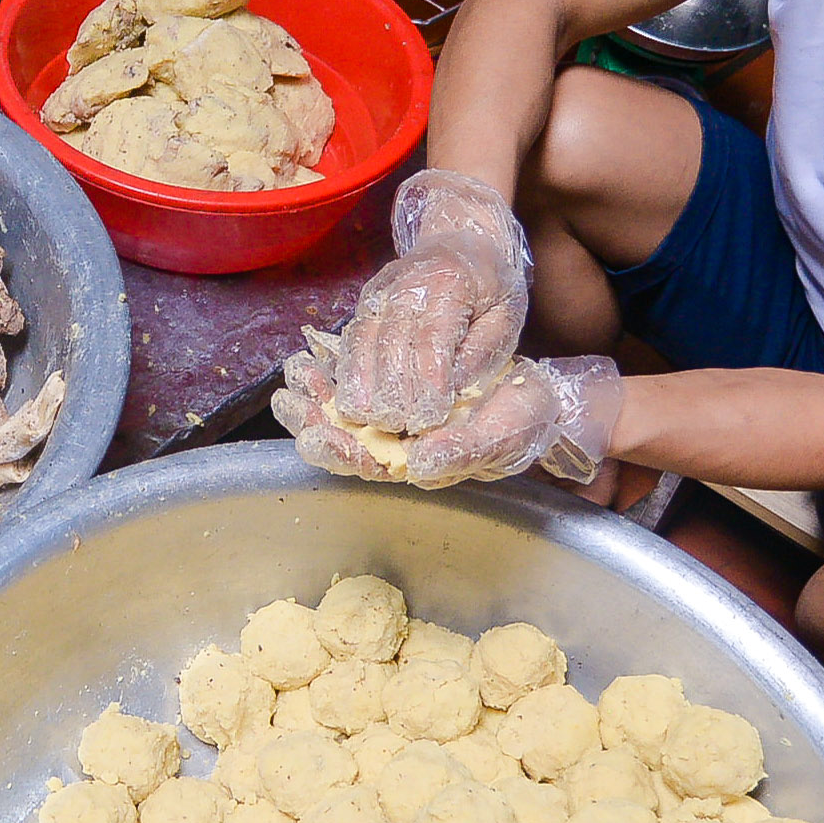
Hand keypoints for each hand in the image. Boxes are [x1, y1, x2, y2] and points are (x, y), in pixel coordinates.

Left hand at [276, 347, 621, 489]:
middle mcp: (396, 445)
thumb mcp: (503, 434)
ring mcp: (391, 417)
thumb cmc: (522, 420)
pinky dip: (330, 371)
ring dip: (313, 395)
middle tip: (289, 403)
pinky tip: (310, 356)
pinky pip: (353, 381)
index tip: (316, 437)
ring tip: (294, 372)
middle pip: (344, 441)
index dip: (341, 453)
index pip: (369, 465)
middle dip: (313, 423)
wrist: (534, 391)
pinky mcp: (391, 386)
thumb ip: (461, 452)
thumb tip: (417, 465)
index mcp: (417, 464)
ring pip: (341, 412)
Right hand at [328, 171, 531, 433]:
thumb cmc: (491, 282)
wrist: (463, 238)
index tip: (428, 418)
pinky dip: (349, 371)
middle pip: (391, 343)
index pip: (432, 339)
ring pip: (362, 341)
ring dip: (362, 385)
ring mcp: (379, 291)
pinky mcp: (365, 303)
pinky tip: (352, 399)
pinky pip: (352, 339)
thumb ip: (482, 351)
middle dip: (393, 391)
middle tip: (399, 428)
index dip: (427, 381)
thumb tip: (455, 391)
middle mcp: (406, 283)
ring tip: (368, 420)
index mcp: (449, 282)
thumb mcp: (506, 314)